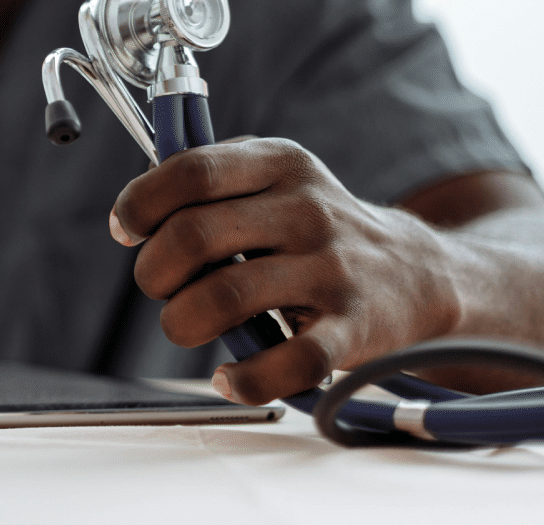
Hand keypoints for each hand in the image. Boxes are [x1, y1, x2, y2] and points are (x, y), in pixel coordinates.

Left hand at [108, 137, 459, 404]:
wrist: (417, 273)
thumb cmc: (313, 227)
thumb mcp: (271, 176)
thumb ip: (206, 179)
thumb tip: (134, 212)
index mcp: (280, 163)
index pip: (190, 170)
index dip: (141, 204)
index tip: (127, 231)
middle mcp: (307, 210)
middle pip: (194, 236)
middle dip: (154, 271)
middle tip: (161, 286)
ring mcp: (332, 269)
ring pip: (223, 299)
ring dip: (181, 322)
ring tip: (186, 325)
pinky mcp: (353, 329)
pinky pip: (287, 363)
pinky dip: (243, 379)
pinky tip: (228, 376)